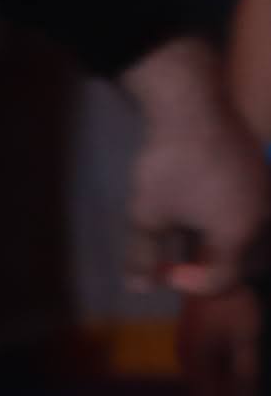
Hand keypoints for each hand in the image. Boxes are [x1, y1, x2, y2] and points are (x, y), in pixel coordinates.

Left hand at [119, 37, 268, 298]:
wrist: (193, 108)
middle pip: (251, 262)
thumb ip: (143, 254)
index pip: (224, 279)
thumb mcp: (147, 213)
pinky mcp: (263, 175)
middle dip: (221, 270)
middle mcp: (265, 218)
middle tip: (189, 264)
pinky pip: (258, 213)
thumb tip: (137, 287)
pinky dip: (238, 224)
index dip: (194, 285)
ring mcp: (268, 194)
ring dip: (233, 248)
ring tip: (199, 242)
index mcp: (240, 234)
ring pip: (259, 238)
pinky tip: (209, 212)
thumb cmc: (170, 166)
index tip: (167, 274)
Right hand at [185, 283, 260, 395]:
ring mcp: (188, 351)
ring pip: (203, 389)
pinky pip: (204, 377)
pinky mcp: (194, 343)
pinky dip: (219, 391)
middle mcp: (187, 359)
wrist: (212, 269)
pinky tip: (233, 394)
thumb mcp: (246, 338)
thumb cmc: (233, 303)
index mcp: (197, 361)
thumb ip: (245, 373)